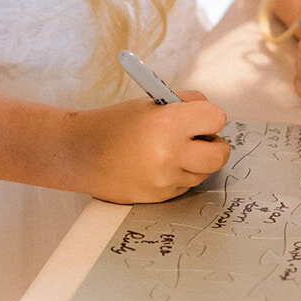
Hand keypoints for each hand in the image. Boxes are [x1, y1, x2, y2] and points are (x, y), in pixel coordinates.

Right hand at [72, 91, 228, 201]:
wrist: (80, 153)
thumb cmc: (113, 124)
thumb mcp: (149, 104)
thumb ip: (184, 105)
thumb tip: (212, 117)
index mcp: (168, 123)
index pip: (217, 118)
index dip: (208, 116)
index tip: (199, 116)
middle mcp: (170, 154)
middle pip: (220, 153)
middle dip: (213, 143)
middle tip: (198, 137)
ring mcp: (166, 179)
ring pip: (204, 171)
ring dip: (195, 161)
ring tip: (170, 150)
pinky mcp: (160, 196)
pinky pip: (185, 185)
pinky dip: (179, 175)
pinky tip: (157, 165)